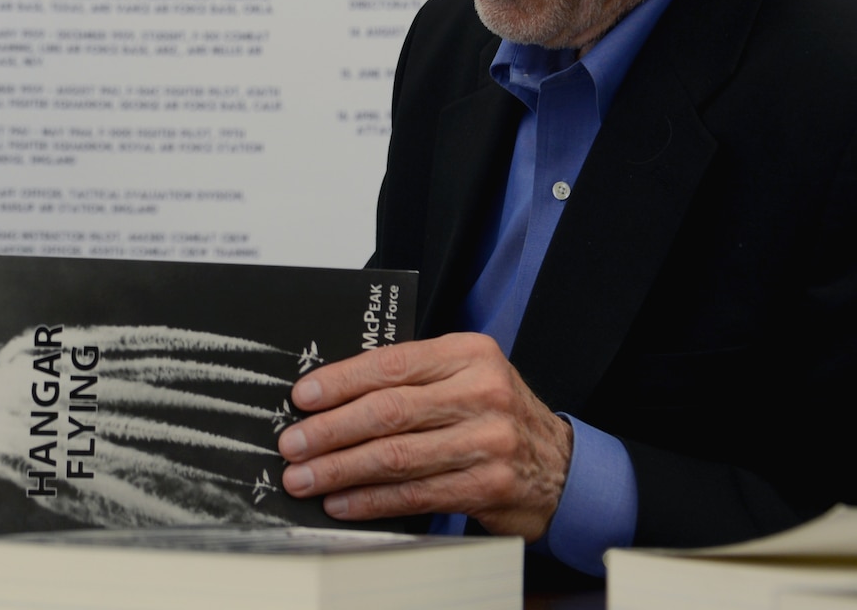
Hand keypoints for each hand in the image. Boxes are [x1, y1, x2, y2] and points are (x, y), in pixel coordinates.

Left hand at [276, 333, 572, 538]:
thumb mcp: (462, 376)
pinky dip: (372, 500)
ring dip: (342, 470)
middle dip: (330, 431)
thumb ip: (409, 378)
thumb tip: (332, 395)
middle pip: (388, 412)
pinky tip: (343, 502)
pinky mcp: (489, 486)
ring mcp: (488, 441)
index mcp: (468, 354)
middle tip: (293, 444)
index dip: (339, 382)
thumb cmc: (497, 413)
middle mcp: (481, 393)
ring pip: (397, 456)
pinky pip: (416, 494)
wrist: (563, 465)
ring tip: (306, 477)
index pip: (390, 364)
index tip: (302, 397)